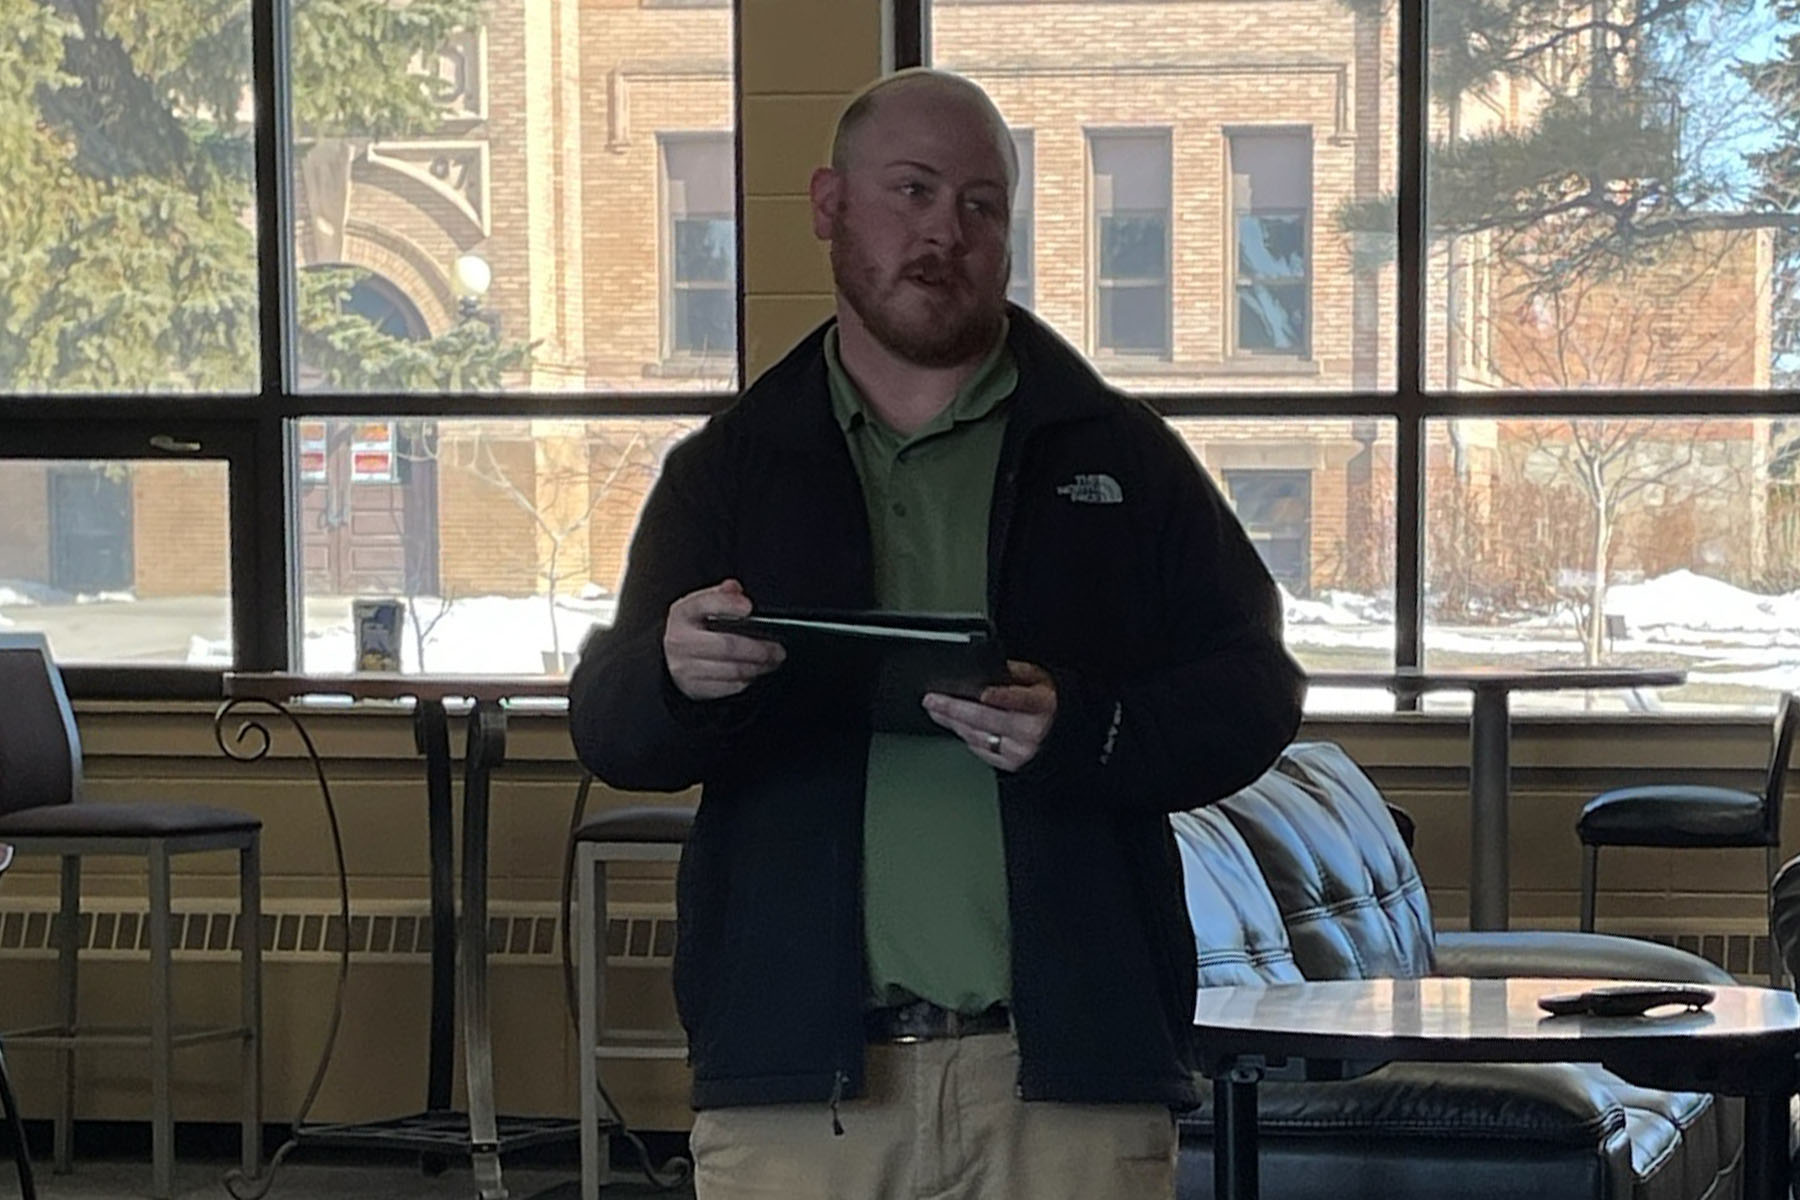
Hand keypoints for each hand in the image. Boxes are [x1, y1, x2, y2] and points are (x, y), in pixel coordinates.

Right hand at [663, 579, 785, 700]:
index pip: (704, 605)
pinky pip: (729, 687)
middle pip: (727, 645)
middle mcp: (680, 640)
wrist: (667, 658)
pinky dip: (747, 680)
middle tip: (778, 650)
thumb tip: (734, 588)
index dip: (727, 605)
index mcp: (683, 613)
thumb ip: (720, 595)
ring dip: (758, 667)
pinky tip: (755, 673)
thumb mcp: (700, 607)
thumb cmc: (692, 629)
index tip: (749, 607)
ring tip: (772, 661)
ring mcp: (685, 667)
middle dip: (758, 649)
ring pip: (732, 670)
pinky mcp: (694, 687)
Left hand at [922, 661, 1056, 770]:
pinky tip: (955, 727)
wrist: (1066, 739)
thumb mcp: (1043, 680)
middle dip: (954, 708)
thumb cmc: (1051, 706)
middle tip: (931, 700)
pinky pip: (981, 750)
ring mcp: (1020, 751)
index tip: (983, 692)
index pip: (1019, 699)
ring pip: (978, 735)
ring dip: (952, 722)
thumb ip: (1018, 672)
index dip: (1001, 696)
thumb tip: (994, 668)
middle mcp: (1031, 730)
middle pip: (985, 718)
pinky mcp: (1011, 765)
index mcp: (1041, 704)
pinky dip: (966, 737)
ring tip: (936, 710)